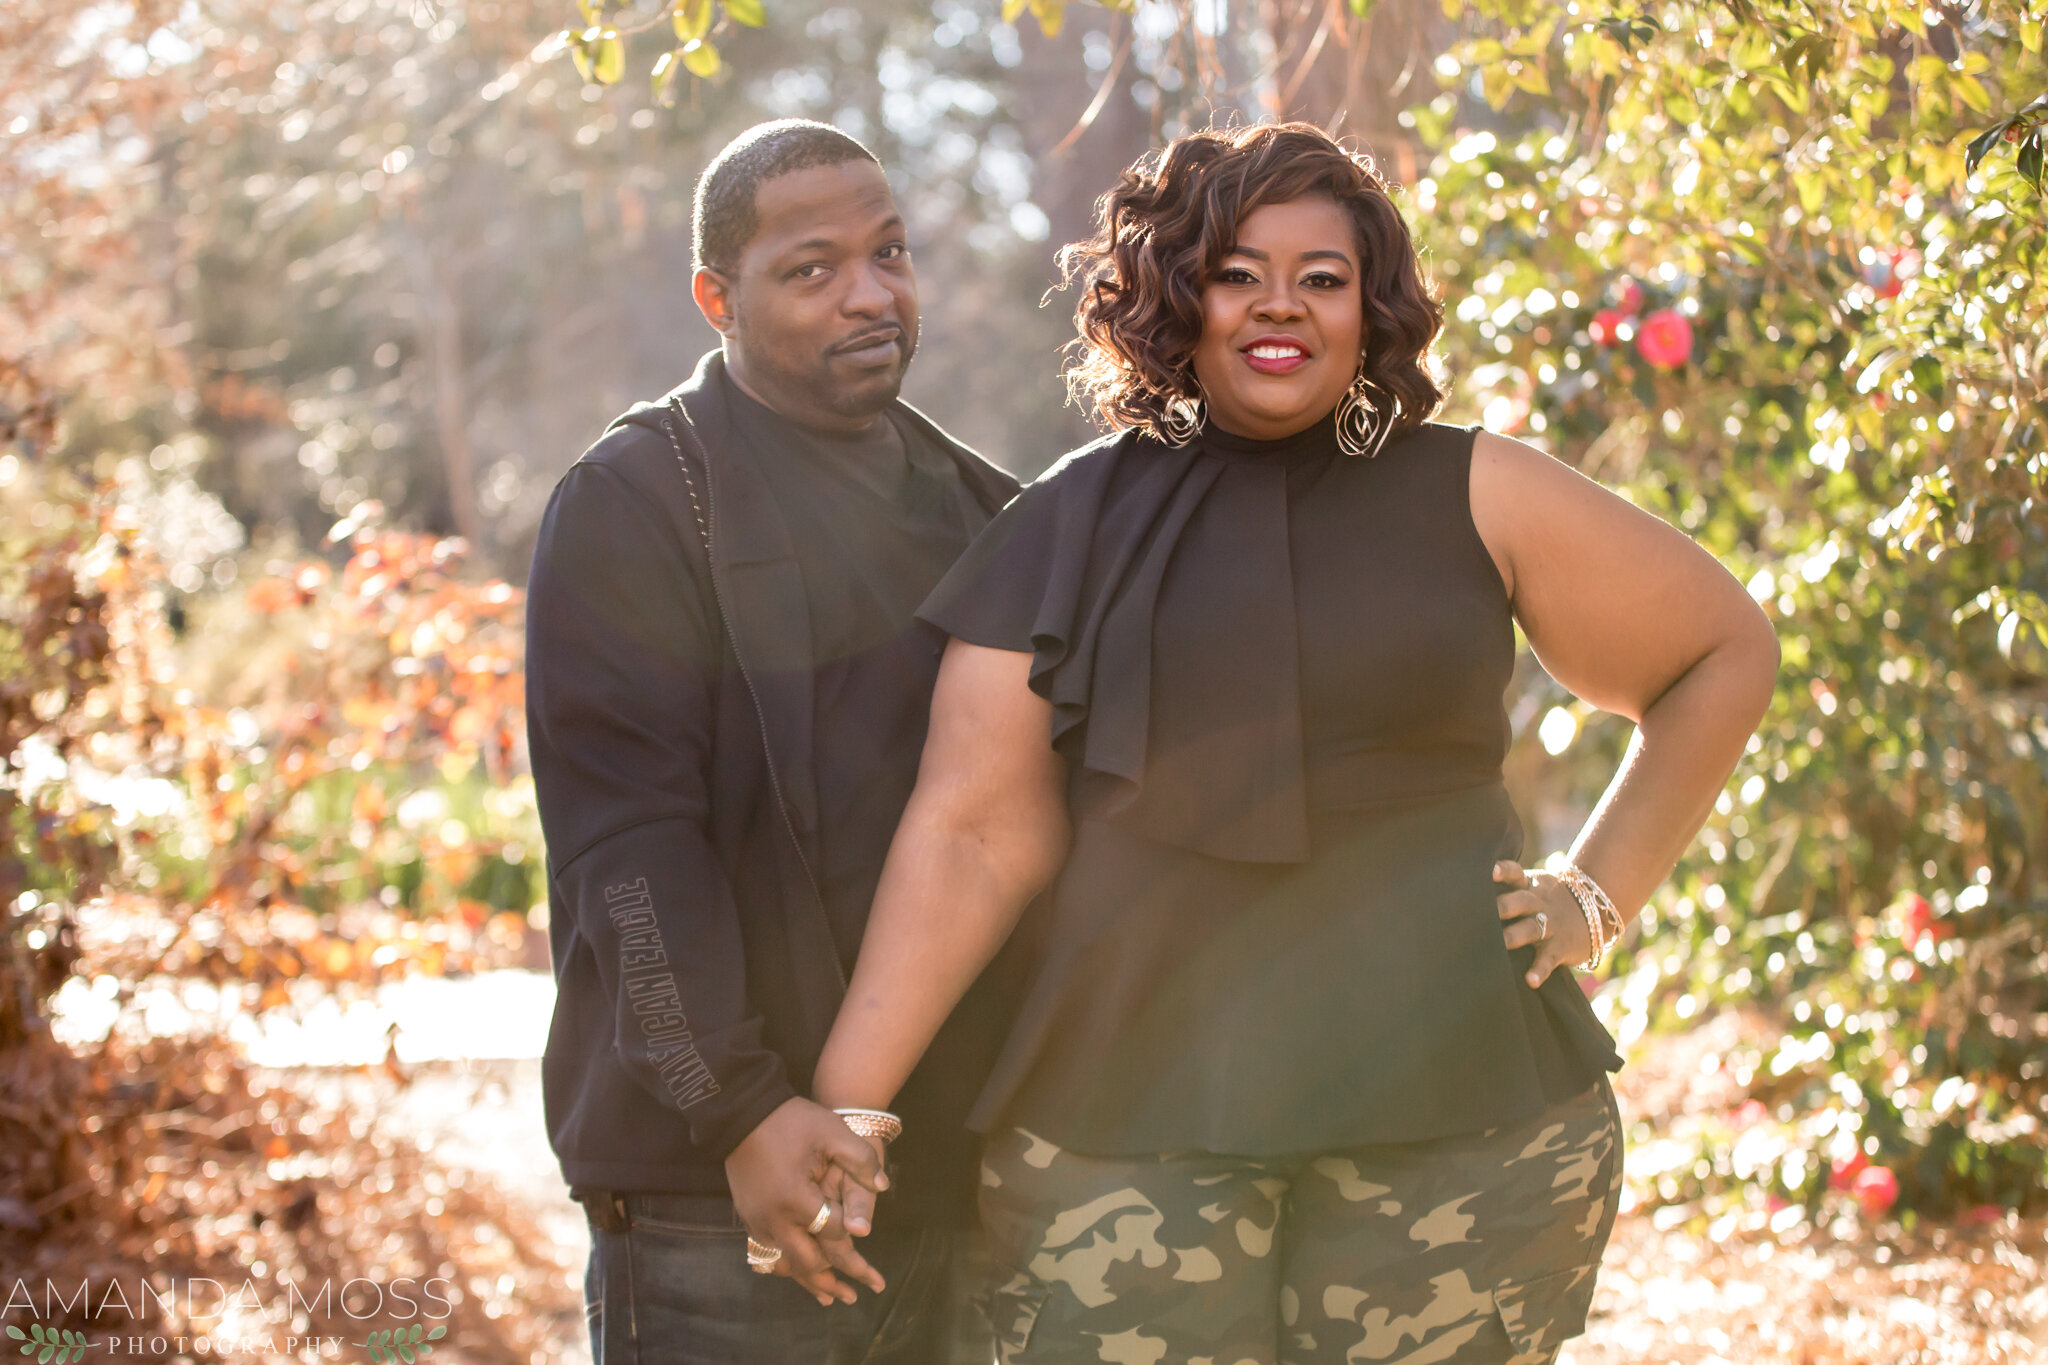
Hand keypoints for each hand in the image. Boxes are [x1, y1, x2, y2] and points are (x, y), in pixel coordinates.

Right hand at [724, 1098, 889, 1305]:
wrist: (740, 1112)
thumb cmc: (790, 1120)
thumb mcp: (831, 1131)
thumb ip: (860, 1160)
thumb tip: (883, 1185)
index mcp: (797, 1200)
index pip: (834, 1232)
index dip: (856, 1244)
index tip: (874, 1267)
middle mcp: (774, 1219)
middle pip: (809, 1263)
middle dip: (836, 1281)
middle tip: (860, 1295)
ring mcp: (757, 1221)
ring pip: (787, 1264)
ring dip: (811, 1281)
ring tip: (832, 1299)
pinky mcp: (748, 1218)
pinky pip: (771, 1253)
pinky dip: (789, 1267)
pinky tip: (799, 1274)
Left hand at [1493, 860, 1592, 987]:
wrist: (1595, 912)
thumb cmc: (1547, 901)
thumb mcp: (1533, 887)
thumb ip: (1506, 889)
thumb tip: (1461, 891)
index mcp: (1529, 886)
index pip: (1516, 874)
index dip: (1505, 871)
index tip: (1491, 870)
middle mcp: (1539, 904)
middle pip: (1522, 901)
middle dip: (1505, 905)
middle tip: (1486, 911)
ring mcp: (1550, 926)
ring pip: (1532, 928)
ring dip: (1516, 935)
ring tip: (1501, 943)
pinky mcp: (1560, 948)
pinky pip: (1548, 959)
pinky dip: (1540, 970)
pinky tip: (1531, 981)